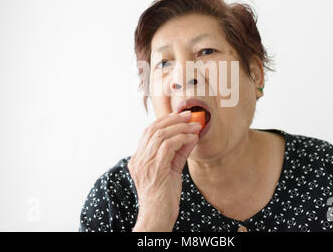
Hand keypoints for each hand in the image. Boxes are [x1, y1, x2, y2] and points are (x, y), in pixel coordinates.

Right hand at [128, 110, 200, 231]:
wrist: (157, 218)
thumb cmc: (164, 198)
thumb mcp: (171, 171)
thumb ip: (179, 153)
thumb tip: (190, 136)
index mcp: (138, 159)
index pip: (148, 132)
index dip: (164, 120)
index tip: (180, 116)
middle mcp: (138, 159)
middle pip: (153, 129)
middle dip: (173, 119)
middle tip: (189, 115)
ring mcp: (145, 164)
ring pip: (160, 134)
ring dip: (180, 127)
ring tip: (194, 125)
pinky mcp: (155, 169)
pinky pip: (168, 145)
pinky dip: (181, 138)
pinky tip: (191, 138)